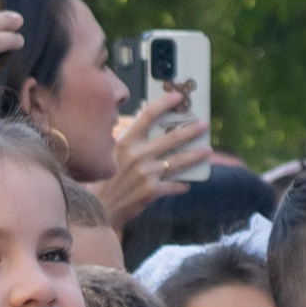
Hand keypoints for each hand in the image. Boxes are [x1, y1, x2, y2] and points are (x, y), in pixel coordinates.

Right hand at [103, 86, 206, 229]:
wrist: (98, 209)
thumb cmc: (102, 180)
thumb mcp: (111, 153)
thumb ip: (128, 136)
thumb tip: (141, 114)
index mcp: (125, 142)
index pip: (147, 116)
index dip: (164, 104)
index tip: (178, 97)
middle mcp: (137, 155)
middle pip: (171, 138)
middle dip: (191, 131)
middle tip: (204, 125)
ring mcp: (146, 173)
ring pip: (178, 161)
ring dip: (195, 155)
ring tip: (207, 151)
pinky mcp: (151, 191)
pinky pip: (174, 185)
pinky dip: (181, 184)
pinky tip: (187, 183)